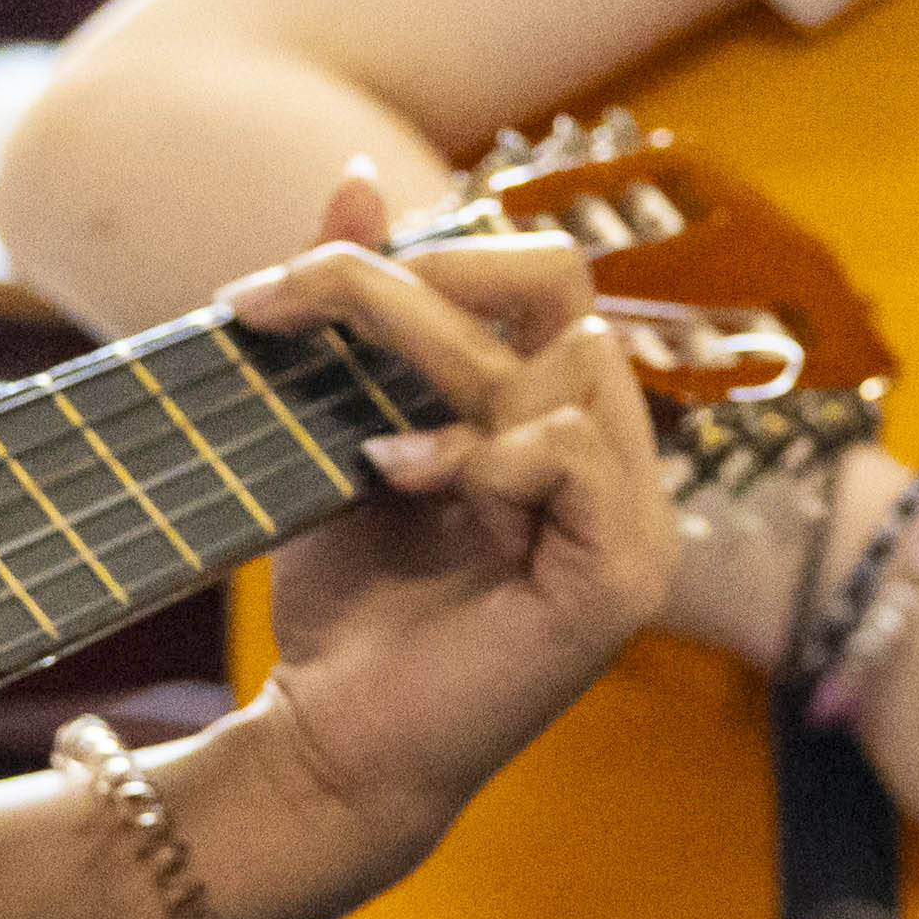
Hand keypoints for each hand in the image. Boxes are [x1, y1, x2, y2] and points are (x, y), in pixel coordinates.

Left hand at [202, 172, 683, 908]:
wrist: (330, 748)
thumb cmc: (345, 604)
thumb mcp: (342, 429)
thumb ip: (364, 313)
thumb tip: (358, 169)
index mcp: (569, 421)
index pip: (544, 276)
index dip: (427, 248)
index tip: (281, 280)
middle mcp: (620, 462)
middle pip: (560, 291)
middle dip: (419, 277)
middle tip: (296, 302)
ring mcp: (636, 523)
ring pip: (561, 360)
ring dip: (429, 364)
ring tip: (349, 428)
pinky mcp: (622, 582)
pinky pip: (569, 455)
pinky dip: (476, 454)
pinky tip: (399, 480)